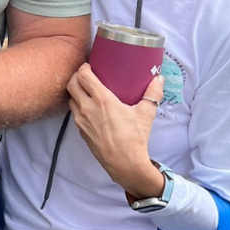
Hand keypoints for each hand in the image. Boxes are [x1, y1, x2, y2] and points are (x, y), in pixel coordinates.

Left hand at [67, 65, 164, 197]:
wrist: (125, 164)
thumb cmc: (134, 138)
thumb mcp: (145, 113)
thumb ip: (152, 94)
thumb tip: (159, 80)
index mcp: (102, 100)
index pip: (83, 76)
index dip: (83, 67)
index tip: (89, 66)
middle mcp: (87, 108)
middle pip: (71, 85)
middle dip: (75, 77)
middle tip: (85, 76)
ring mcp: (82, 121)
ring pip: (70, 100)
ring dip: (75, 92)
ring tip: (85, 91)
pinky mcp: (81, 132)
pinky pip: (75, 115)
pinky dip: (78, 107)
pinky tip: (89, 109)